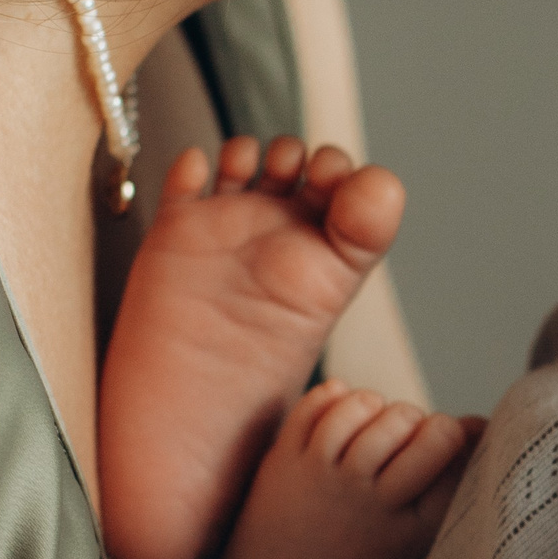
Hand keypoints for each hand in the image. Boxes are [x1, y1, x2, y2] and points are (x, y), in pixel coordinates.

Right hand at [101, 136, 406, 558]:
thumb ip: (361, 233)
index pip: (345, 187)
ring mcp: (227, 231)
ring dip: (250, 148)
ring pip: (243, 160)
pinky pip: (185, 180)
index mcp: (324, 253)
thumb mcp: (328, 293)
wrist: (189, 410)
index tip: (334, 181)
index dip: (343, 169)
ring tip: (248, 167)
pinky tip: (199, 172)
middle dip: (298, 152)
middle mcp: (279, 238)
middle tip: (296, 172)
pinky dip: (191, 161)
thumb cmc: (261, 373)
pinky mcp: (177, 233)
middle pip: (296, 163)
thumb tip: (380, 175)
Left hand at [212, 379, 481, 558]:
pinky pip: (316, 405)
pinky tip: (341, 413)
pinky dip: (333, 395)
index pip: (447, 444)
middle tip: (403, 437)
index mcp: (408, 524)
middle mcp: (366, 499)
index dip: (450, 431)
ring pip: (361, 406)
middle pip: (406, 420)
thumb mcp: (416, 541)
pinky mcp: (284, 464)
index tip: (441, 442)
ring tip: (370, 425)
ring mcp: (322, 478)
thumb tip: (476, 423)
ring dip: (372, 405)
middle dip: (412, 417)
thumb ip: (450, 483)